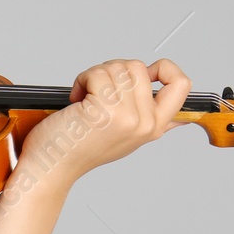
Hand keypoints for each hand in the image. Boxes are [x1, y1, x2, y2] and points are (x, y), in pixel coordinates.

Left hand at [18, 58, 190, 185]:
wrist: (52, 166)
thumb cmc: (79, 148)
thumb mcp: (126, 136)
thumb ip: (152, 118)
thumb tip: (180, 101)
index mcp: (154, 127)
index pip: (181, 85)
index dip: (165, 68)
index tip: (145, 71)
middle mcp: (144, 123)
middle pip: (138, 67)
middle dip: (111, 70)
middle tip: (96, 90)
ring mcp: (126, 117)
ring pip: (117, 67)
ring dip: (94, 75)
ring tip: (85, 96)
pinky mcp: (104, 111)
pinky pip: (97, 74)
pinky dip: (82, 80)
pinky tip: (76, 99)